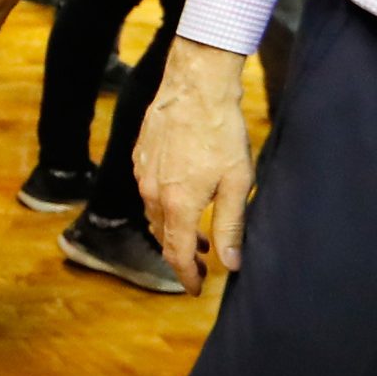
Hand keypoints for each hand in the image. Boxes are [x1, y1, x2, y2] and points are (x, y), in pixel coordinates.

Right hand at [137, 36, 255, 295]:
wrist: (196, 86)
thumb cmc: (221, 131)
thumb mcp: (237, 182)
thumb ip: (231, 226)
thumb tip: (231, 264)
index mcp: (178, 205)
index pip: (177, 255)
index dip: (187, 277)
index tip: (197, 289)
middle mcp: (153, 194)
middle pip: (163, 237)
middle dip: (182, 254)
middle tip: (203, 260)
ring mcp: (142, 175)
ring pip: (154, 214)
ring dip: (173, 228)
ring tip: (196, 230)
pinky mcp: (140, 157)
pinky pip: (148, 191)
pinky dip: (164, 204)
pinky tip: (182, 194)